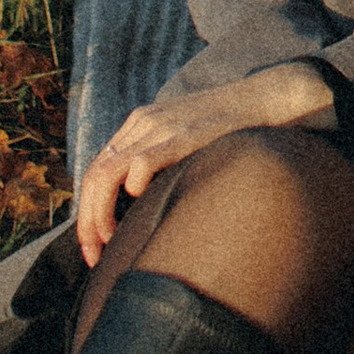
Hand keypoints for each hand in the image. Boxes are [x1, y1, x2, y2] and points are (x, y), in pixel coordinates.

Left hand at [72, 60, 332, 263]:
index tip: (95, 246)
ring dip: (99, 215)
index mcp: (139, 126)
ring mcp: (159, 128)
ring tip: (107, 243)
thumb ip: (163, 163)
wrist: (266, 98)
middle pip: (94, 175)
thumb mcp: (186, 141)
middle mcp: (142, 124)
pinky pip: (141, 164)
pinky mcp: (181, 135)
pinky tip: (143, 204)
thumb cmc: (231, 129)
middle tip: (92, 255)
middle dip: (86, 221)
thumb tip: (145, 209)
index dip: (88, 211)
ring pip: (106, 173)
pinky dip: (133, 188)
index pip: (96, 170)